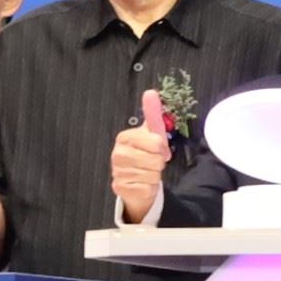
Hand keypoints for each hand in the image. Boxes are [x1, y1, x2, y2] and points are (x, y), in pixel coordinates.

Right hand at [111, 90, 172, 219]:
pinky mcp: (120, 189)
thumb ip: (152, 114)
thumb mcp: (150, 133)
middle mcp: (117, 154)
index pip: (156, 143)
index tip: (159, 149)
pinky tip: (142, 183)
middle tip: (151, 162)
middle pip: (156, 161)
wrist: (134, 179)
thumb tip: (150, 92)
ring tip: (146, 172)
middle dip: (159, 163)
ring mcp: (117, 172)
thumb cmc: (144, 154)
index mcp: (124, 138)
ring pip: (152, 176)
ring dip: (154, 176)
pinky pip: (147, 188)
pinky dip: (149, 188)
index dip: (162, 148)